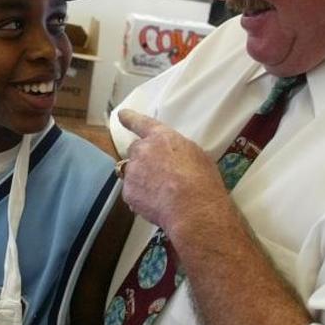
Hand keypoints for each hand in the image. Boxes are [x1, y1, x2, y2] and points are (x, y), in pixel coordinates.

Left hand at [117, 109, 227, 231]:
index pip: (141, 123)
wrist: (193, 209)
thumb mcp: (196, 155)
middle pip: (136, 150)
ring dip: (141, 178)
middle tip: (159, 173)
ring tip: (159, 192)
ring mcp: (133, 171)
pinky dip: (140, 196)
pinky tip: (156, 204)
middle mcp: (143, 150)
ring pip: (132, 172)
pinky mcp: (128, 192)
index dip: (131, 118)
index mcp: (161, 137)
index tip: (122, 115)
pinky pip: (131, 191)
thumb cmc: (202, 181)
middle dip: (144, 159)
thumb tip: (173, 156)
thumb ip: (178, 150)